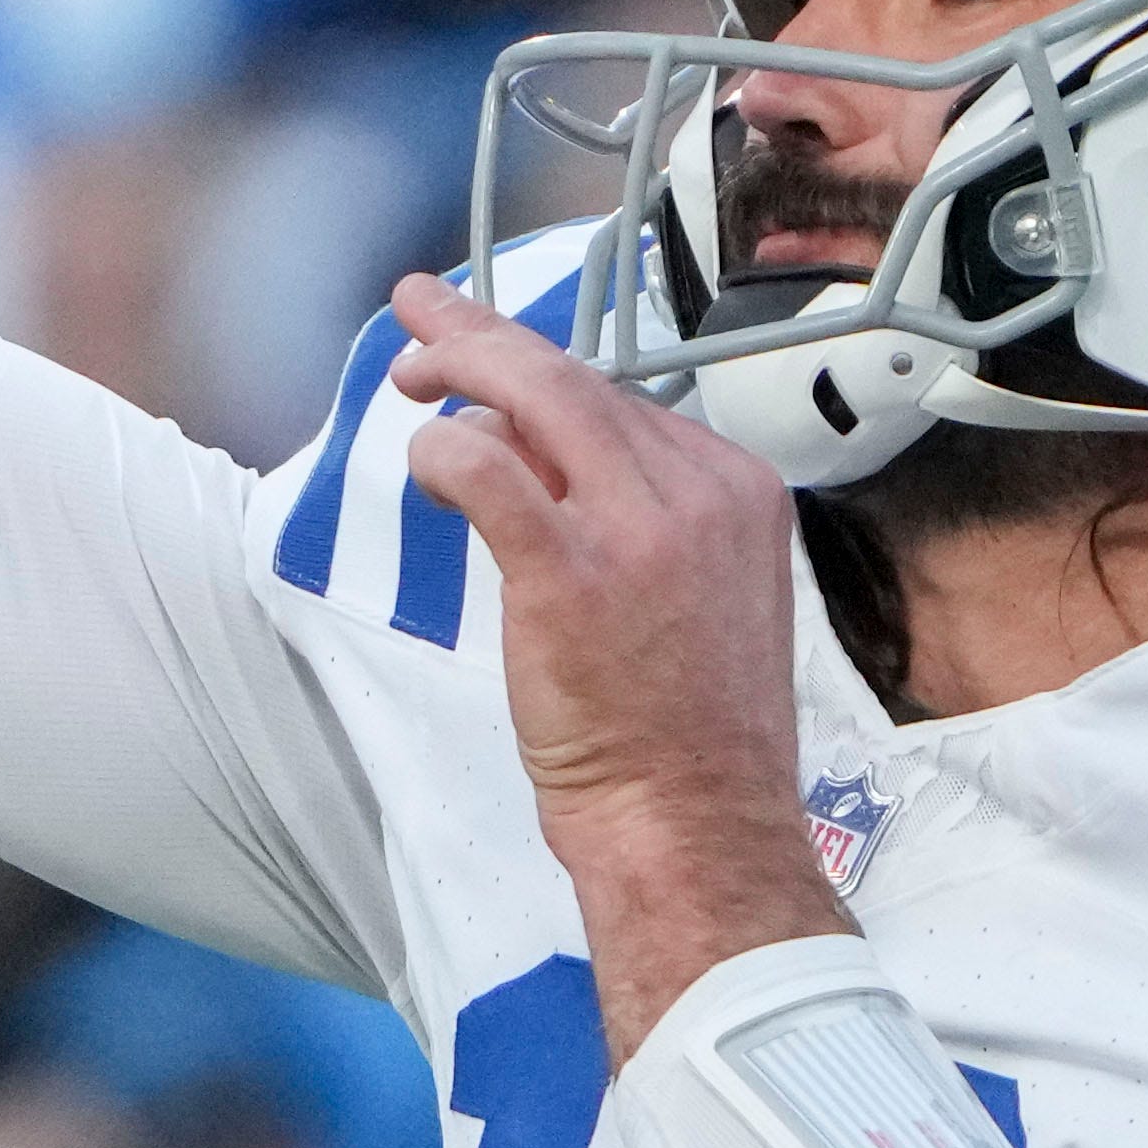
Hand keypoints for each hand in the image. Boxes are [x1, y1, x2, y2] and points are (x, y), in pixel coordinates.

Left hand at [390, 273, 846, 1051]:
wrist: (696, 828)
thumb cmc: (685, 737)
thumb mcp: (697, 596)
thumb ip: (634, 518)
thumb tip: (532, 452)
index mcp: (739, 492)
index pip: (624, 401)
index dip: (542, 373)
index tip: (490, 360)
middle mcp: (699, 493)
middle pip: (574, 380)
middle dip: (486, 337)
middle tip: (420, 319)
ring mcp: (640, 529)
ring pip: (534, 397)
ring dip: (459, 371)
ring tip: (408, 375)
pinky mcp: (571, 572)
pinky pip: (487, 469)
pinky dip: (444, 451)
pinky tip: (423, 461)